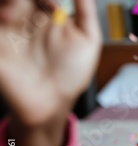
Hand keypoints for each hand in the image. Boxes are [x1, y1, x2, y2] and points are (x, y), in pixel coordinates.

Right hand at [0, 0, 101, 126]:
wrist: (51, 103)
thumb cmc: (71, 75)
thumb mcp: (88, 40)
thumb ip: (86, 11)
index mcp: (45, 15)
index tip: (55, 8)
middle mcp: (23, 19)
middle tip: (28, 6)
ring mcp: (6, 31)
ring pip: (3, 6)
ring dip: (8, 5)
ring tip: (13, 16)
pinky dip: (0, 18)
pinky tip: (7, 23)